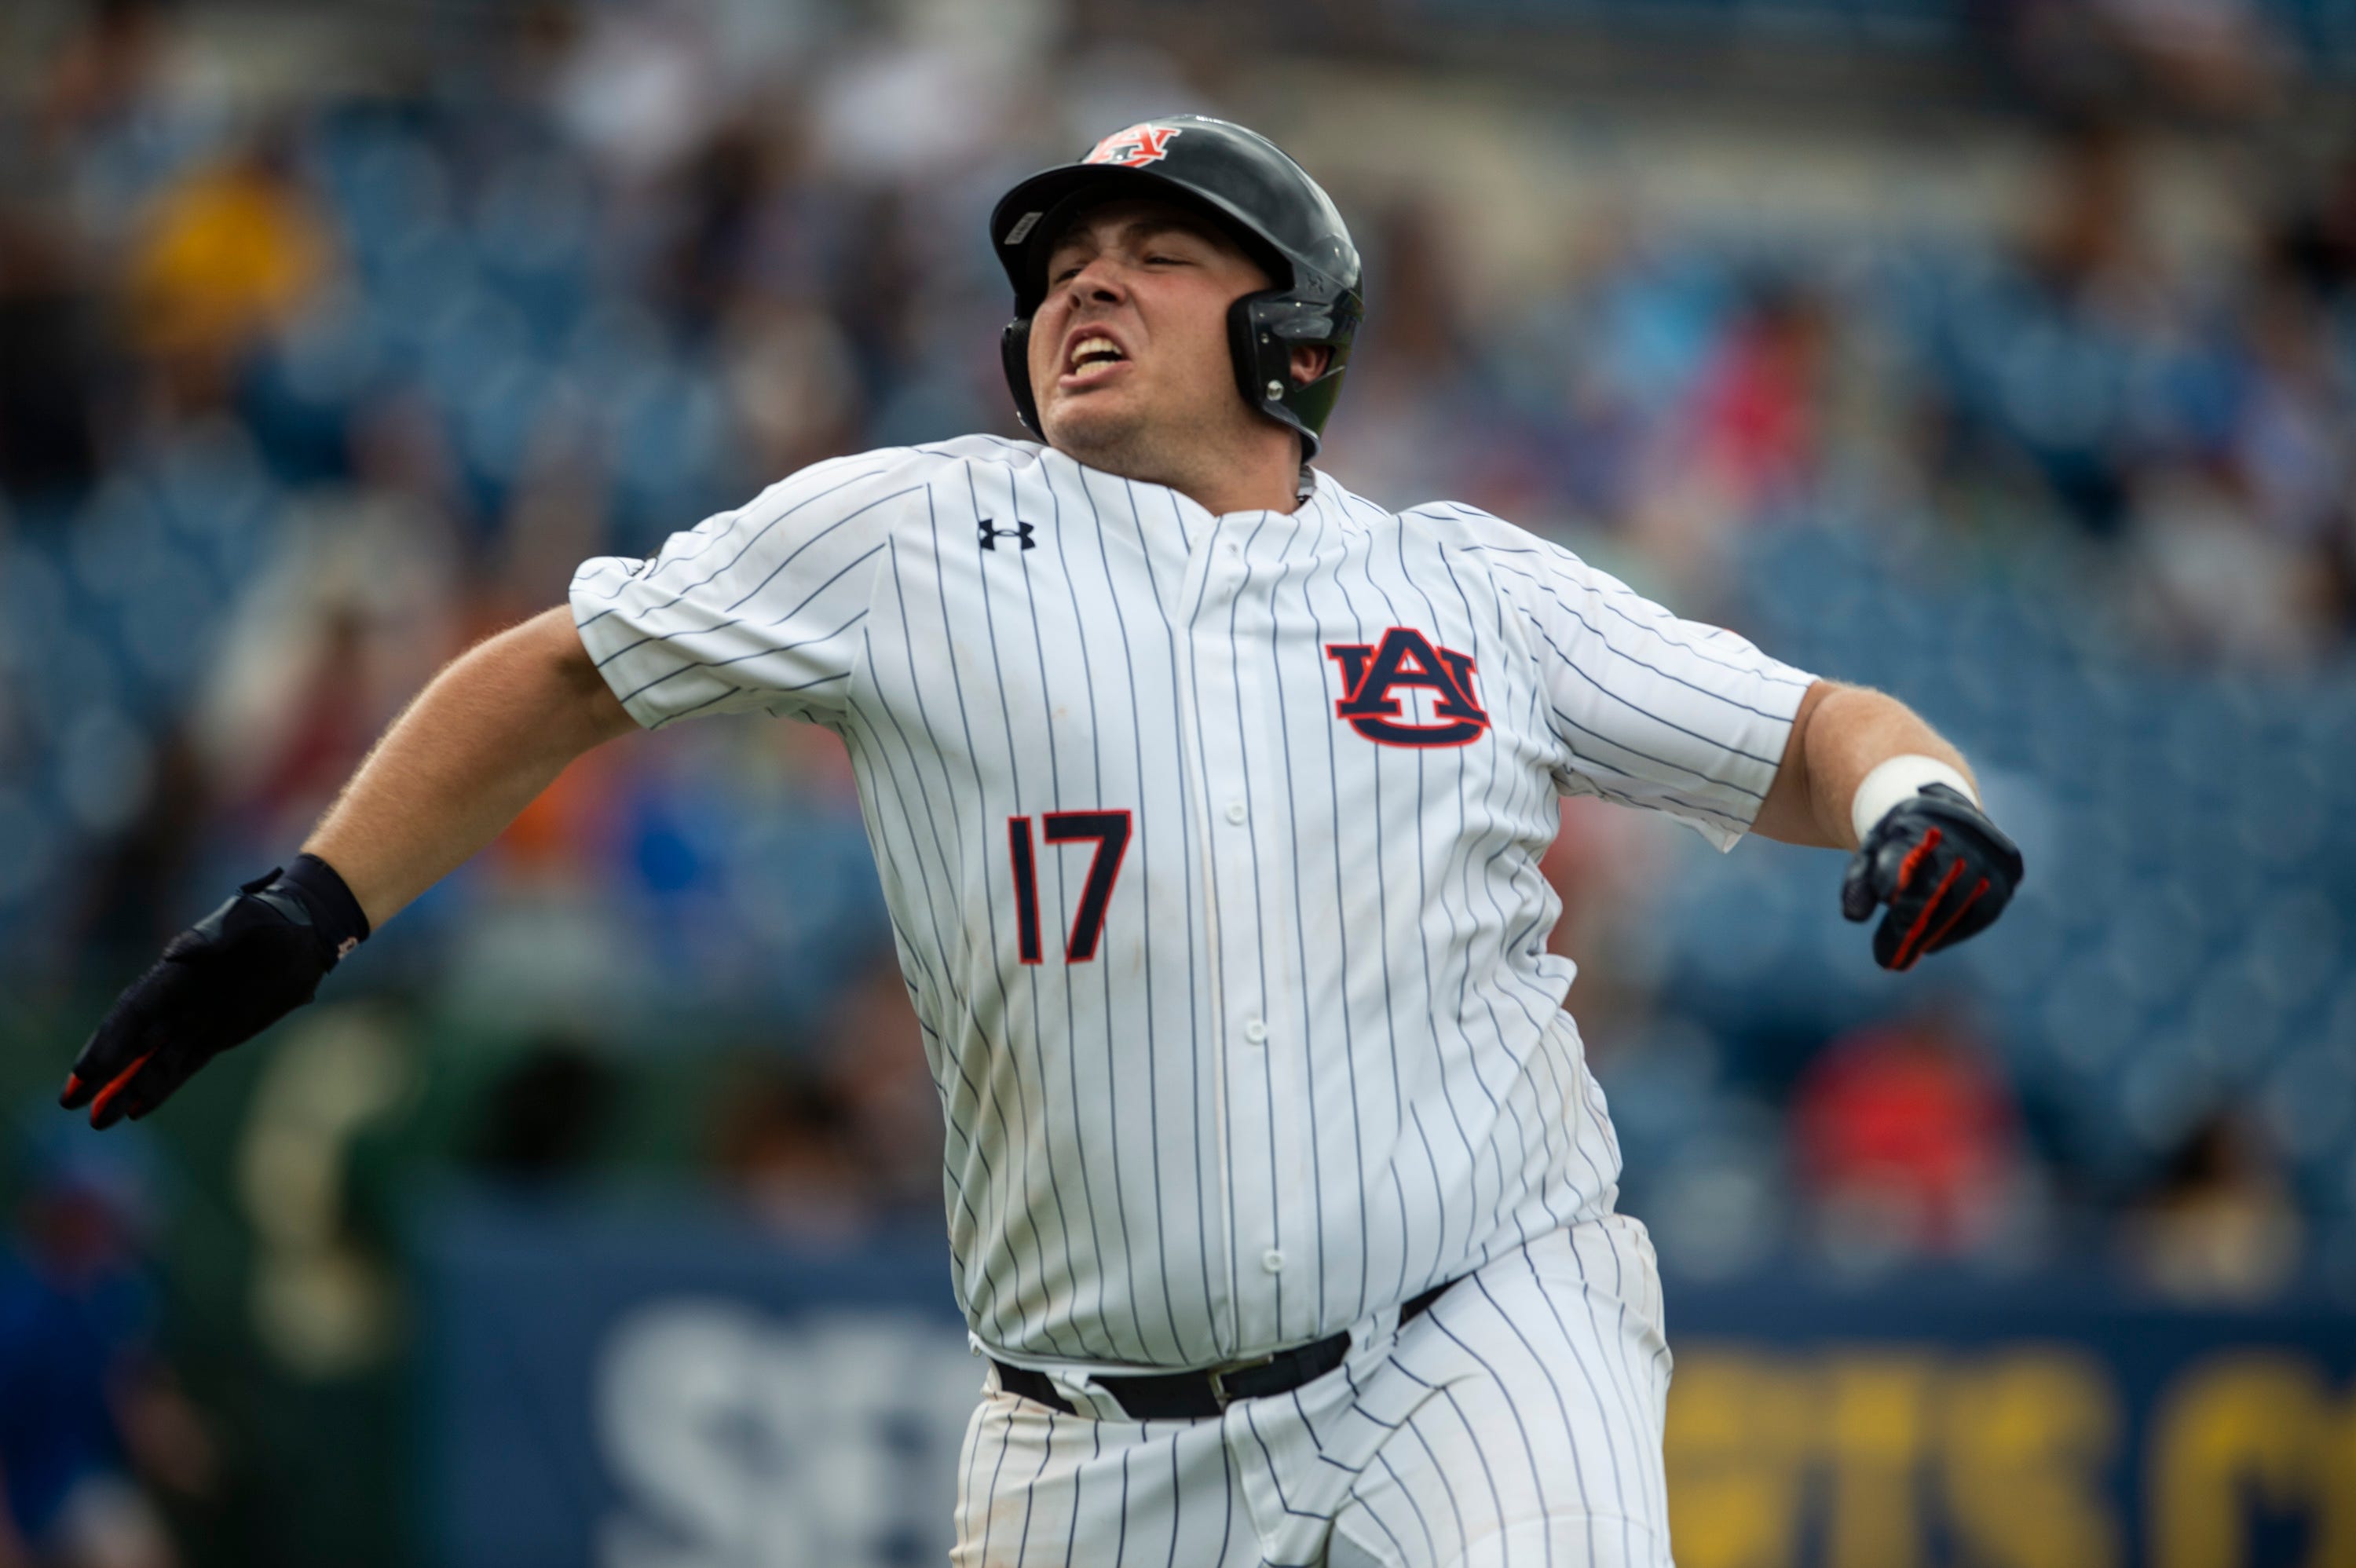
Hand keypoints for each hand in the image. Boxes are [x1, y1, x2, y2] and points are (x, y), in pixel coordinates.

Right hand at [63, 863, 360, 1127]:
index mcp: (175, 973)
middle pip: (131, 1041)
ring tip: (97, 1121)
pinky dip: (160, 1088)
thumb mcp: (246, 922)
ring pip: (152, 1061)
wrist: (301, 934)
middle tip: (68, 1102)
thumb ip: (214, 940)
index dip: (109, 1041)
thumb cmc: (270, 921)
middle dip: (102, 1072)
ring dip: (124, 1089)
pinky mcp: (216, 1036)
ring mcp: (194, 1020)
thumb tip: (180, 953)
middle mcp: (176, 1000)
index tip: (87, 1069)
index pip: (133, 1012)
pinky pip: (183, 1066)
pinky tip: (135, 1110)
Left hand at [1841, 783, 2022, 970]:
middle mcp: (1959, 829)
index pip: (1905, 850)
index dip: (1892, 875)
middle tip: (1885, 959)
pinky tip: (1929, 944)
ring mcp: (1989, 850)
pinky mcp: (2009, 871)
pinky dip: (1954, 932)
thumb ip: (1858, 879)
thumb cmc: (1902, 839)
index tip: (1884, 900)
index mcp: (1918, 816)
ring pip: (1960, 902)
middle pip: (1934, 884)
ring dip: (1929, 936)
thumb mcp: (1872, 850)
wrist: (1949, 813)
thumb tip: (1853, 915)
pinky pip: (1983, 911)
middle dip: (1907, 926)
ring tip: (1901, 958)